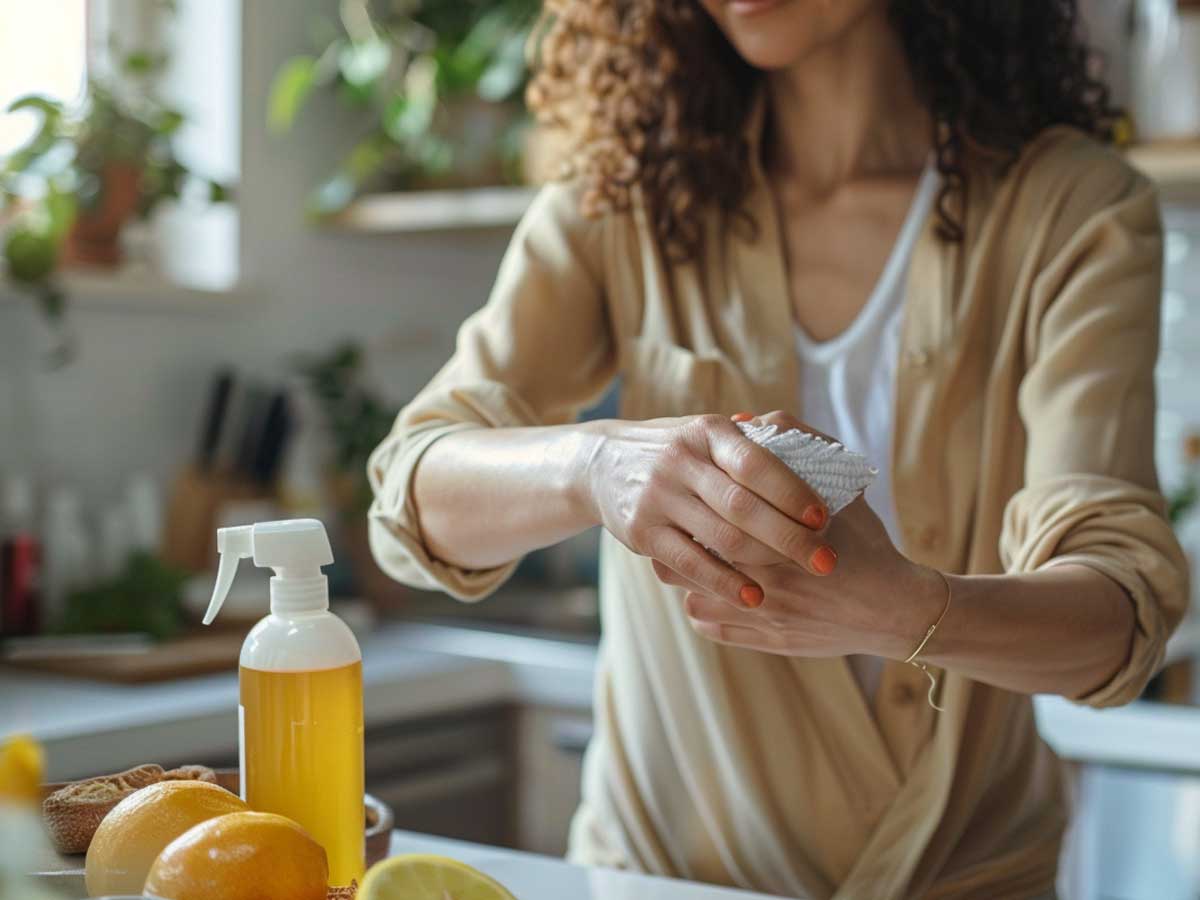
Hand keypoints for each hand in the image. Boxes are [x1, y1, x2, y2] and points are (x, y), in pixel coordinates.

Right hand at [581, 413, 836, 607]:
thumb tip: (816, 457)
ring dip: (765, 562)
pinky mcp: (641, 532)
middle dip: (790, 536)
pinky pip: (690, 563)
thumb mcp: (708, 434)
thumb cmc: (676, 451)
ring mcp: (658, 497)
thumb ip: (752, 445)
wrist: (600, 463)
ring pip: (720, 537)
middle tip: (827, 560)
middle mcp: (680, 461)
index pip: (756, 464)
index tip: (825, 518)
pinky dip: (725, 583)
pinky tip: (754, 597)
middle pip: (743, 506)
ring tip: (801, 578)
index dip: (793, 492)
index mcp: (706, 432)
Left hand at [651, 411, 945, 658]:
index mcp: (777, 537)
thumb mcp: (841, 489)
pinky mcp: (759, 640)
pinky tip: (714, 589)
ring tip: (693, 556)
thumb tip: (744, 421)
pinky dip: (704, 606)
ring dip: (688, 575)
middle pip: (689, 556)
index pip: (709, 517)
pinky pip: (707, 623)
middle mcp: (764, 578)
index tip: (691, 492)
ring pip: (691, 592)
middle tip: (681, 521)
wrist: (893, 611)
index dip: (691, 504)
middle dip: (680, 537)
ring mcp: (759, 614)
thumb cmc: (865, 543)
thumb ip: (796, 447)